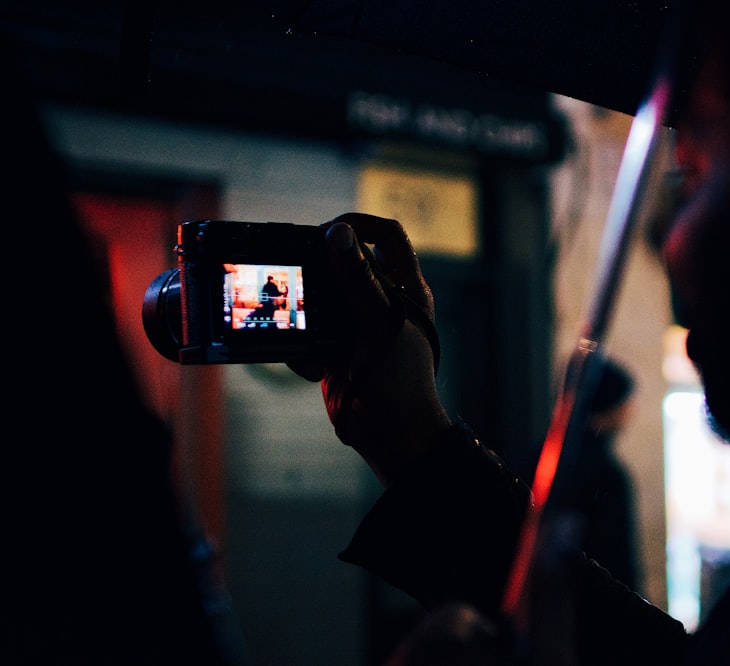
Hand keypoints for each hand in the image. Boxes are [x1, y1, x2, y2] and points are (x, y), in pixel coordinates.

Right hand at [290, 213, 450, 485]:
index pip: (387, 236)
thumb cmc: (400, 378)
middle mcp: (382, 302)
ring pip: (320, 299)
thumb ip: (357, 277)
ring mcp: (357, 327)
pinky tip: (313, 367)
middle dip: (319, 271)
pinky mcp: (336, 351)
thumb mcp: (377, 321)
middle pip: (344, 263)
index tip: (331, 232)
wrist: (392, 436)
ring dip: (306, 313)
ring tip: (303, 328)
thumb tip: (338, 233)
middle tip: (298, 275)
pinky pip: (309, 334)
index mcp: (405, 288)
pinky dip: (303, 348)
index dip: (361, 224)